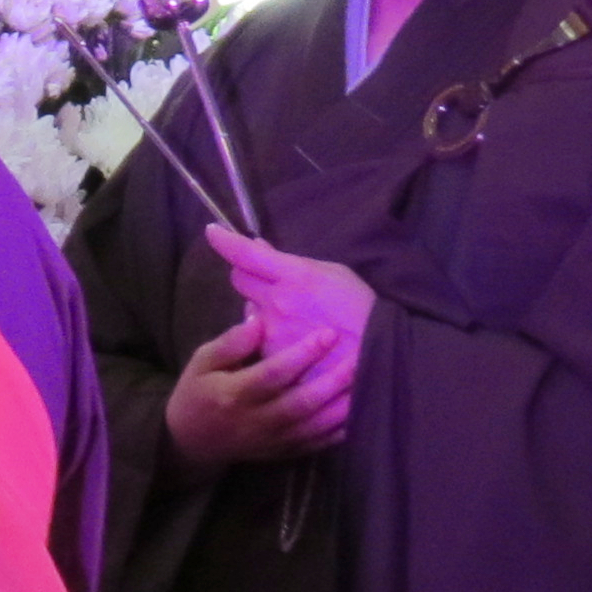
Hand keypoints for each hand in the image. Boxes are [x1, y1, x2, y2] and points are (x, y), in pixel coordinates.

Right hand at [164, 315, 356, 474]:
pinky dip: (341, 429)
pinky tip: (360, 408)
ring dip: (344, 404)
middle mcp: (256, 420)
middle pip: (302, 402)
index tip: (328, 333)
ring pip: (315, 425)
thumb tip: (258, 319)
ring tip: (368, 379)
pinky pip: (318, 443)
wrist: (193, 442)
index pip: (273, 374)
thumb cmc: (198, 392)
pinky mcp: (284, 452)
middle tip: (361, 355)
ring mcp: (272, 440)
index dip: (302, 354)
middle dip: (335, 379)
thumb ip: (230, 343)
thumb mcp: (201, 362)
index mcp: (233, 395)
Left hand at [204, 224, 375, 367]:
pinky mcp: (270, 358)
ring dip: (260, 310)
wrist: (377, 356)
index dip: (225, 241)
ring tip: (291, 321)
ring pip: (247, 312)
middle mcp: (275, 303)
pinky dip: (268, 337)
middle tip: (269, 284)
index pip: (246, 254)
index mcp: (295, 277)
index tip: (213, 233)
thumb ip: (293, 264)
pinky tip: (290, 342)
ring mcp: (270, 333)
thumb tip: (260, 248)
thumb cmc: (362, 309)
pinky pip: (257, 340)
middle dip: (248, 277)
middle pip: (239, 280)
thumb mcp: (334, 273)